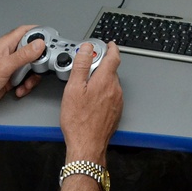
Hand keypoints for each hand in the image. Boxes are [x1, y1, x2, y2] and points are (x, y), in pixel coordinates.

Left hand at [0, 25, 45, 116]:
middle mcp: (7, 54)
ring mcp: (8, 67)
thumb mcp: (5, 66)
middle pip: (30, 51)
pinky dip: (25, 85)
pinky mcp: (9, 79)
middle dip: (38, 60)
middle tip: (41, 67)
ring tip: (26, 83)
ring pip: (29, 67)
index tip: (51, 37)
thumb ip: (23, 55)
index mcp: (4, 45)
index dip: (39, 32)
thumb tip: (39, 44)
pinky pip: (24, 79)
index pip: (25, 31)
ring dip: (31, 76)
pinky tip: (19, 89)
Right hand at [60, 41, 121, 163]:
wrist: (87, 146)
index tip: (109, 44)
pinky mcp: (116, 112)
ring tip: (85, 89)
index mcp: (105, 80)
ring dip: (102, 80)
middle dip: (101, 66)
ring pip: (111, 83)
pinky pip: (111, 96)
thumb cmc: (79, 121)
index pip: (114, 56)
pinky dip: (103, 93)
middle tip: (87, 69)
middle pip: (111, 70)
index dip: (111, 48)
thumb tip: (86, 49)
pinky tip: (91, 102)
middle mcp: (115, 89)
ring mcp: (117, 101)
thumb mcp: (74, 89)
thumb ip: (81, 65)